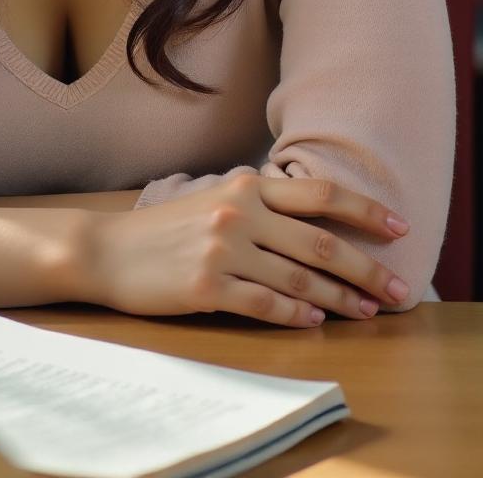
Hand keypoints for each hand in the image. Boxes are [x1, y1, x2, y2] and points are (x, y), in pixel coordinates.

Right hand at [85, 173, 409, 327]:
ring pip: (300, 276)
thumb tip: (316, 224)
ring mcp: (223, 249)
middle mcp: (238, 211)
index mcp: (243, 185)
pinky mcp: (208, 287)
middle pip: (320, 240)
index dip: (364, 210)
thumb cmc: (164, 230)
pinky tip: (314, 321)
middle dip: (366, 267)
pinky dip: (296, 314)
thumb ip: (259, 205)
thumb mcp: (213, 201)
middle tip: (397, 287)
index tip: (399, 227)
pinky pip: (266, 303)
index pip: (319, 193)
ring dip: (339, 299)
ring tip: (365, 312)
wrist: (106, 250)